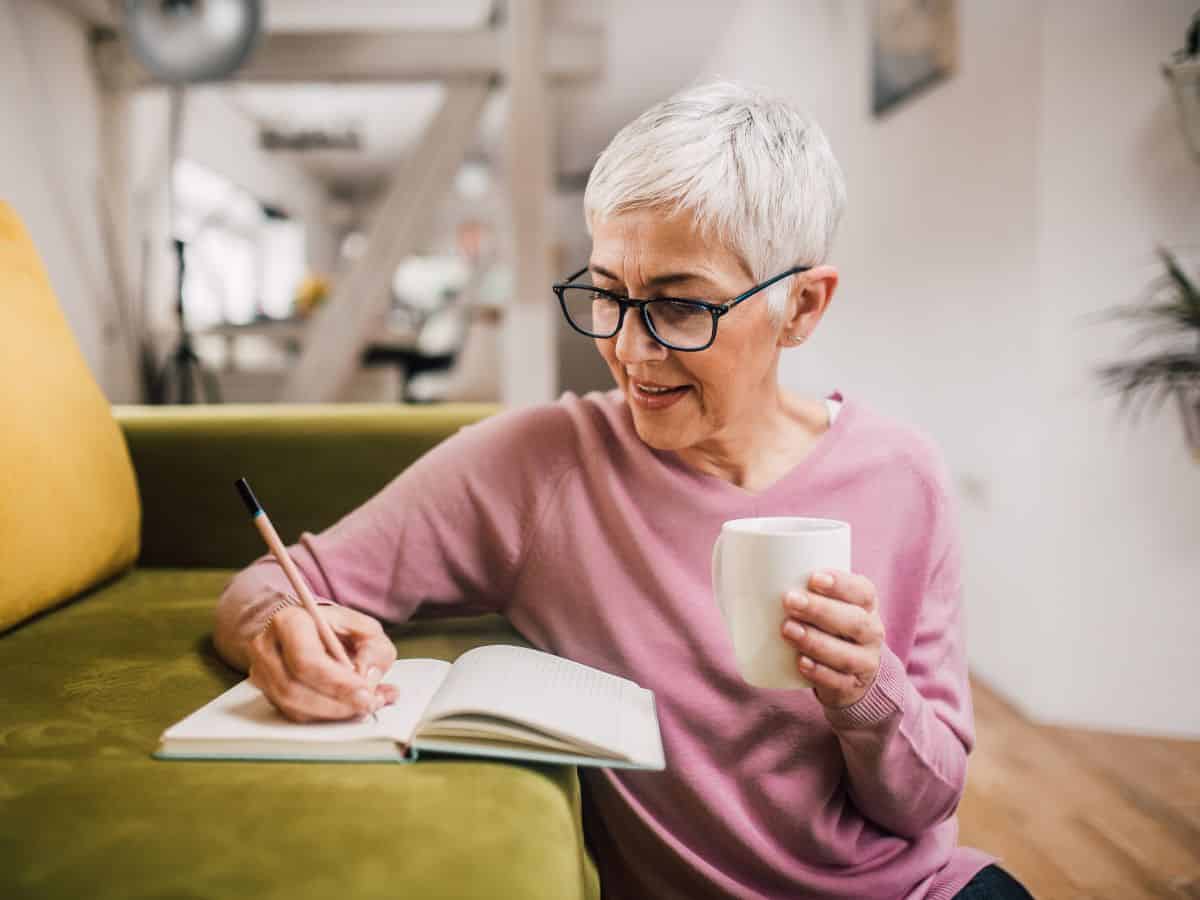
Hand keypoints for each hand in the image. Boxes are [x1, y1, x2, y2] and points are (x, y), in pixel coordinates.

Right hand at [248, 597, 399, 722]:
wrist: (305, 629)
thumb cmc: (334, 627)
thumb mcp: (364, 627)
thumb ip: (374, 649)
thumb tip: (368, 678)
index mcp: (289, 622)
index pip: (305, 659)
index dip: (336, 681)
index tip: (364, 690)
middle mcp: (267, 648)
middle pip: (294, 688)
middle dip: (336, 703)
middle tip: (367, 704)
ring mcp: (262, 673)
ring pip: (292, 706)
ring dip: (332, 714)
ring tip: (362, 707)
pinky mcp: (267, 692)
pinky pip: (293, 714)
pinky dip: (324, 717)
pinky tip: (347, 709)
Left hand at [780, 570, 884, 708]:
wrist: (851, 672)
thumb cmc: (828, 626)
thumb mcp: (826, 604)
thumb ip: (803, 589)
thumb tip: (748, 573)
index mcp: (866, 605)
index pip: (862, 592)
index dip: (841, 584)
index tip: (813, 577)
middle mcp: (871, 632)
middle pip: (854, 622)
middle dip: (820, 610)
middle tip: (789, 600)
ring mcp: (864, 662)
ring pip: (845, 654)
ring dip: (815, 642)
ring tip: (788, 629)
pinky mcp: (851, 687)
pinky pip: (838, 682)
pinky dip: (819, 673)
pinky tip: (800, 663)